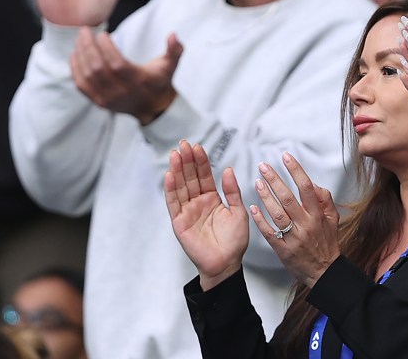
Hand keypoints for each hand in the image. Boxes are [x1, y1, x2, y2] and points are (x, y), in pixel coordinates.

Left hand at [70, 28, 181, 123]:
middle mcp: (121, 91)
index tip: (102, 33)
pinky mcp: (98, 101)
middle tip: (84, 31)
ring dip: (80, 55)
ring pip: (87, 75)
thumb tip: (173, 34)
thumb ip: (174, 50)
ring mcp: (107, 98)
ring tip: (79, 39)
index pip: (117, 64)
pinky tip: (75, 54)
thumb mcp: (170, 65)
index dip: (106, 48)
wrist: (151, 106)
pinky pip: (81, 85)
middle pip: (97, 68)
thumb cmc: (159, 81)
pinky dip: (75, 68)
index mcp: (138, 81)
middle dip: (88, 47)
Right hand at [164, 140, 248, 289]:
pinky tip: (169, 175)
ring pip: (181, 187)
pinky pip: (174, 203)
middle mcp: (198, 203)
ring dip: (177, 170)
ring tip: (176, 154)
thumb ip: (232, 191)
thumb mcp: (238, 211)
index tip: (197, 146)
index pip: (205, 176)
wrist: (226, 263)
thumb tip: (227, 169)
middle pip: (190, 178)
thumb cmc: (234, 240)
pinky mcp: (180, 222)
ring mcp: (187, 212)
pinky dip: (171, 189)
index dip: (201, 162)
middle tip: (184, 144)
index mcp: (212, 199)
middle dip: (187, 161)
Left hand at [250, 153, 340, 286]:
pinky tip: (253, 208)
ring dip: (265, 196)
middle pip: (288, 197)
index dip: (296, 170)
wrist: (323, 271)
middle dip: (275, 179)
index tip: (286, 157)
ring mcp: (293, 236)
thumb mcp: (333, 219)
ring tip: (257, 183)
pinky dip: (260, 220)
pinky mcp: (283, 248)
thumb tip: (314, 184)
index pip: (306, 187)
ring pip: (277, 213)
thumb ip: (325, 199)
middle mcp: (305, 224)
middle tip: (264, 167)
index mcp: (317, 214)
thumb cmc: (326, 244)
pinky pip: (269, 232)